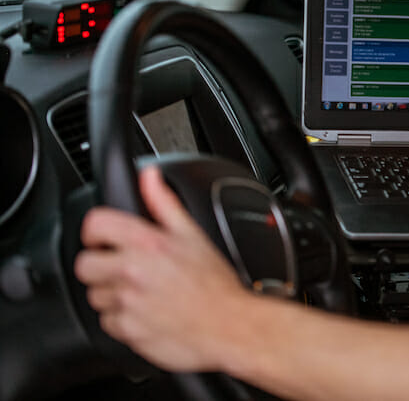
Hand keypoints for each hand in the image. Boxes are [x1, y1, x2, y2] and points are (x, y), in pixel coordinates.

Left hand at [74, 165, 253, 371]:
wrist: (227, 325)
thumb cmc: (215, 283)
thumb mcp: (193, 234)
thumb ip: (164, 202)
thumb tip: (149, 175)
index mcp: (147, 242)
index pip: (95, 225)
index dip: (97, 232)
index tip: (103, 239)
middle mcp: (131, 270)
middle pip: (85, 264)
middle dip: (100, 266)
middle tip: (123, 269)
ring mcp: (126, 302)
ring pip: (95, 295)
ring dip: (112, 294)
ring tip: (140, 293)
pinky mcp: (126, 328)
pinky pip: (107, 321)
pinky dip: (121, 319)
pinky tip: (144, 312)